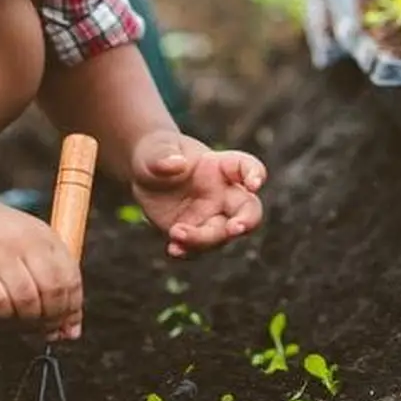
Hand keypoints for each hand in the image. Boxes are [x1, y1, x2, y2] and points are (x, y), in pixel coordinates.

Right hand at [0, 202, 82, 340]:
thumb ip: (56, 282)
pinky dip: (5, 316)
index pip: (71, 279)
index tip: (66, 325)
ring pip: (27, 299)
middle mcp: (24, 242)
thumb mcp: (34, 245)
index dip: (71, 308)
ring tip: (24, 323)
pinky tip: (4, 314)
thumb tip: (72, 330)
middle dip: (52, 318)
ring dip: (29, 320)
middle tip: (45, 329)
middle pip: (52, 290)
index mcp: (45, 237)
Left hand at [129, 131, 265, 257]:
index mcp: (221, 166)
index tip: (254, 184)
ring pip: (221, 234)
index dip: (256, 175)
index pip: (247, 167)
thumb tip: (175, 164)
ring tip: (175, 232)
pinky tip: (173, 249)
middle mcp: (223, 194)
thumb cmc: (157, 154)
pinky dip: (188, 251)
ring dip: (203, 238)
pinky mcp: (195, 233)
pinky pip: (198, 248)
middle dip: (247, 221)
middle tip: (235, 228)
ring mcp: (211, 216)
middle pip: (248, 209)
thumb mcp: (155, 149)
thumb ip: (163, 155)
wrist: (144, 176)